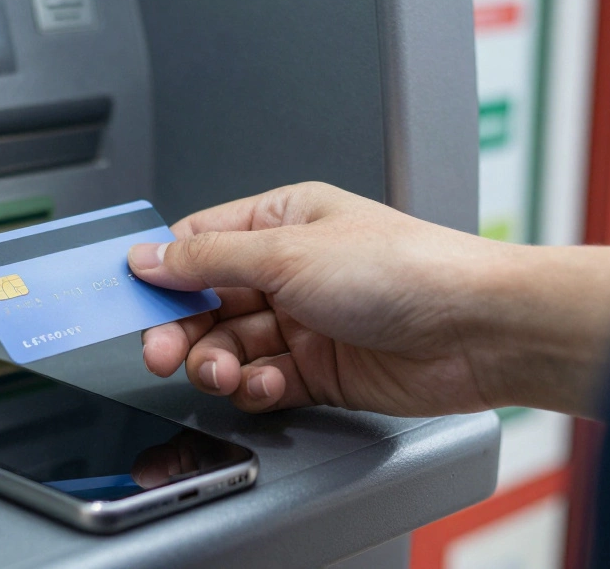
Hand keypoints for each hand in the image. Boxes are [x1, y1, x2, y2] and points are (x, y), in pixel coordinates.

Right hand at [128, 183, 609, 417]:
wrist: (476, 330)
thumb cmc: (407, 269)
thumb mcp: (288, 252)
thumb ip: (208, 259)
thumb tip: (149, 257)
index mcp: (281, 221)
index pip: (198, 244)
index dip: (162, 273)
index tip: (133, 300)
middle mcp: (289, 269)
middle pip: (206, 301)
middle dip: (182, 328)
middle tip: (164, 350)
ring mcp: (303, 320)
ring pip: (229, 345)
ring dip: (218, 362)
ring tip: (225, 371)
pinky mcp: (318, 369)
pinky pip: (262, 380)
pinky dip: (256, 387)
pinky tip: (268, 383)